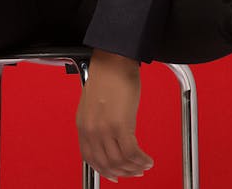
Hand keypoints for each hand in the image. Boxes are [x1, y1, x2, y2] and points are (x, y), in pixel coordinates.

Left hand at [76, 49, 153, 181]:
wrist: (114, 58)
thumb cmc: (108, 74)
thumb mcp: (95, 103)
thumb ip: (97, 122)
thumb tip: (109, 140)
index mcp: (83, 124)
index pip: (90, 158)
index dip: (104, 170)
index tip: (115, 174)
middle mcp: (91, 129)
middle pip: (107, 164)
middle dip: (124, 172)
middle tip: (136, 172)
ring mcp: (104, 128)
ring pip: (120, 161)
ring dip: (135, 167)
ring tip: (144, 165)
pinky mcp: (120, 124)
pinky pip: (132, 152)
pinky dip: (141, 160)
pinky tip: (147, 159)